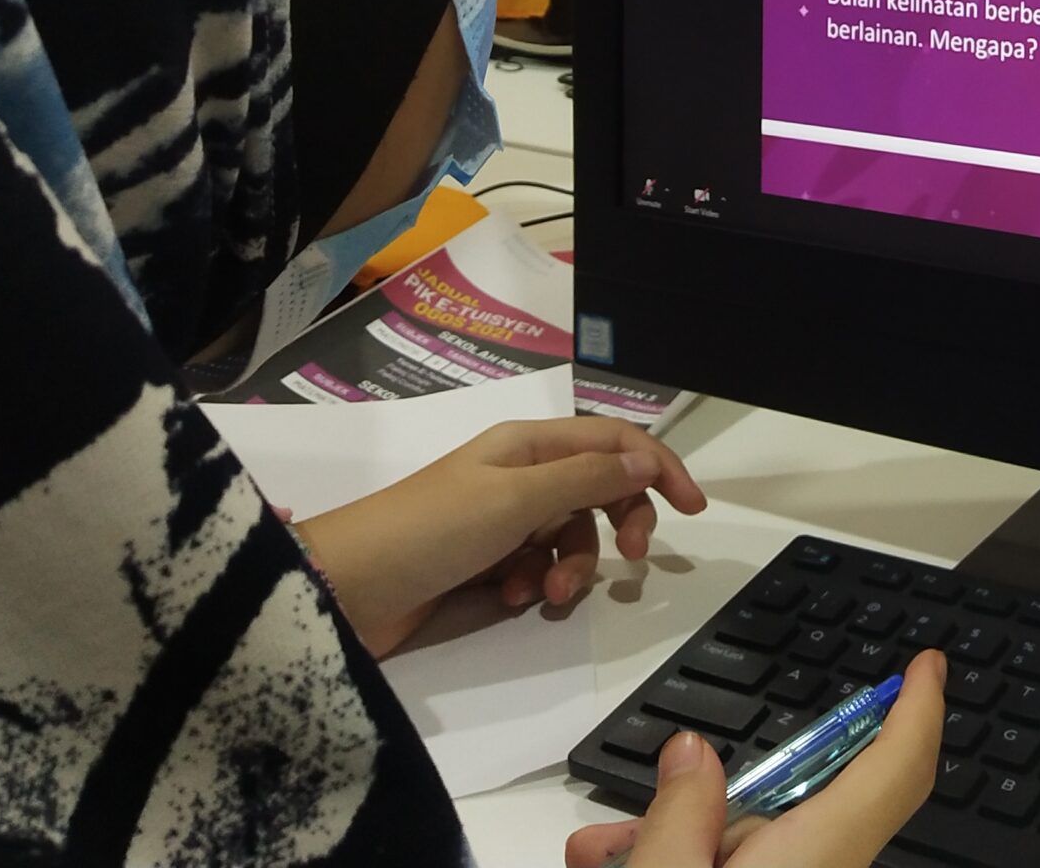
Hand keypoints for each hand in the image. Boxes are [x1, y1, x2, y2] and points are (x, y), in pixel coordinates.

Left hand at [292, 416, 705, 654]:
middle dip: (620, 523)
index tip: (692, 509)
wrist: (348, 589)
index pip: (613, 441)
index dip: (658, 467)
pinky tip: (511, 598)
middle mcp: (520, 475)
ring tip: (545, 591)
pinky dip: (535, 583)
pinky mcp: (486, 563)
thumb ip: (587, 478)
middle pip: (600, 490)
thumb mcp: (517, 499)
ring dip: (572, 565)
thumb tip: (647, 457)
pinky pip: (538, 567)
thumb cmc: (432, 529)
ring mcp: (502, 520)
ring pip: (571, 537)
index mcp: (529, 445)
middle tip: (633, 560)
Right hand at [565, 651, 945, 866]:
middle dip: (705, 802)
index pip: (896, 770)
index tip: (927, 666)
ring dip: (669, 841)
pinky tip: (607, 863)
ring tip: (597, 854)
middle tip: (627, 826)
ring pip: (742, 849)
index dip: (918, 712)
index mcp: (818, 861)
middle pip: (785, 813)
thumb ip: (677, 817)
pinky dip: (674, 863)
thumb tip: (691, 758)